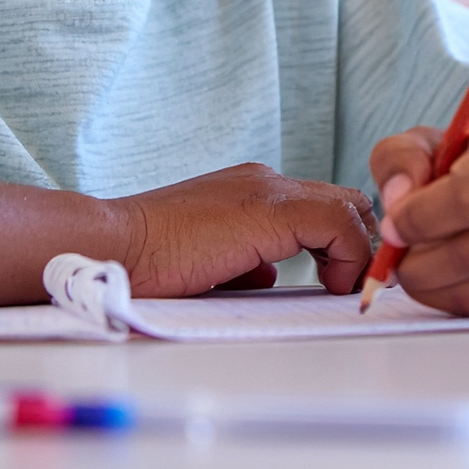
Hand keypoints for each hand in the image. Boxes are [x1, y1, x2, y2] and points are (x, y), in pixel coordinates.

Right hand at [114, 162, 378, 297]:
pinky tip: (330, 287)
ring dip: (355, 251)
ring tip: (341, 288)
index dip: (338, 242)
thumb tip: (269, 276)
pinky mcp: (269, 211)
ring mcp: (266, 191)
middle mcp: (263, 180)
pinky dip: (349, 258)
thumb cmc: (148, 262)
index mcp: (249, 189)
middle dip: (356, 243)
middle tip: (349, 284)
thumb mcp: (209, 260)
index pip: (319, 204)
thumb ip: (244, 261)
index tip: (336, 280)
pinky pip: (338, 225)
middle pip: (343, 199)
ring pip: (347, 207)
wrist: (112, 246)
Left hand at [371, 122, 468, 315]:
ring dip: (431, 288)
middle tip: (395, 258)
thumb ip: (400, 160)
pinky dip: (448, 301)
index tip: (392, 226)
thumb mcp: (423, 143)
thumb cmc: (461, 164)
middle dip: (420, 263)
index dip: (420, 218)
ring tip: (410, 271)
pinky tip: (433, 283)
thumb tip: (397, 201)